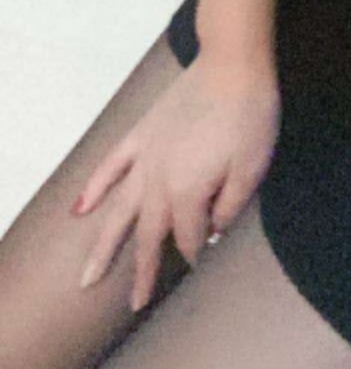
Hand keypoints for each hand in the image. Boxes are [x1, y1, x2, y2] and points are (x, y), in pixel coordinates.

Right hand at [71, 51, 281, 310]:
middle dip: (142, 272)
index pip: (189, 237)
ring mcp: (145, 158)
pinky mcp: (141, 134)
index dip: (197, 250)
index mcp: (189, 192)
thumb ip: (230, 208)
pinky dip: (93, 189)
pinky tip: (80, 211)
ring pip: (118, 212)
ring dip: (104, 247)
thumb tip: (211, 233)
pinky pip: (110, 167)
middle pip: (148, 236)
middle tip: (133, 305)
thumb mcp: (253, 169)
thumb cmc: (251, 116)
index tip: (205, 256)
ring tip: (87, 278)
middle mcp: (159, 181)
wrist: (232, 63)